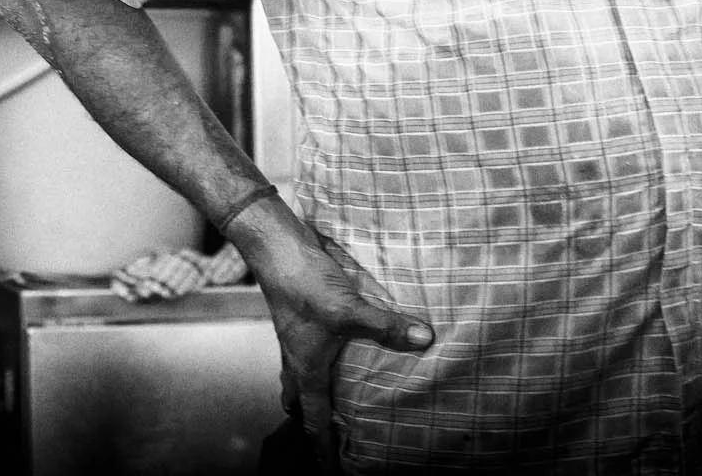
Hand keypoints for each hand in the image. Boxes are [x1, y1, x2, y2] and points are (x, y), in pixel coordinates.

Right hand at [230, 198, 433, 473]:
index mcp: (306, 369)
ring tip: (333, 399)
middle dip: (312, 422)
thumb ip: (387, 327)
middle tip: (330, 437)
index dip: (322, 448)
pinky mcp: (301, 317)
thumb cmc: (304, 283)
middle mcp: (297, 358)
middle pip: (300, 402)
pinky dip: (319, 361)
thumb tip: (425, 339)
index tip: (329, 470)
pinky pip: (305, 351)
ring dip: (312, 392)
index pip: (313, 420)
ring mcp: (296, 337)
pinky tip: (338, 350)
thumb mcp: (349, 309)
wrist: (276, 247)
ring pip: (299, 376)